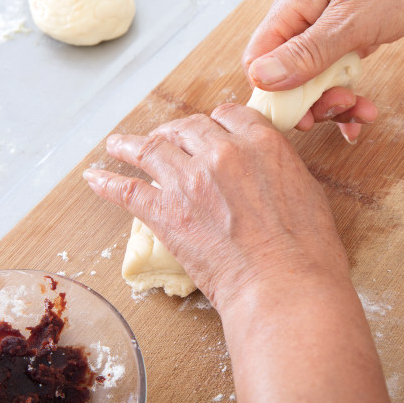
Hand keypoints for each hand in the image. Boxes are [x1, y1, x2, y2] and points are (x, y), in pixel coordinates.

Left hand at [82, 103, 349, 310]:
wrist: (284, 287)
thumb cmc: (306, 250)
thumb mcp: (306, 191)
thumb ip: (277, 168)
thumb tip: (264, 168)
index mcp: (261, 143)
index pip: (229, 115)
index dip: (215, 122)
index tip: (207, 130)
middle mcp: (222, 153)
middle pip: (188, 127)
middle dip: (174, 131)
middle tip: (164, 138)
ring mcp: (190, 181)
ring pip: (152, 149)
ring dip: (131, 146)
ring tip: (117, 146)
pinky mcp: (166, 213)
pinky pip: (129, 189)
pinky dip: (108, 182)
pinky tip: (96, 178)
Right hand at [242, 0, 403, 141]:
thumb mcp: (350, 23)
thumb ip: (305, 53)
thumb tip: (262, 77)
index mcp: (293, 6)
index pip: (258, 59)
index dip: (273, 93)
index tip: (299, 115)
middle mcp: (305, 18)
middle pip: (286, 76)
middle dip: (311, 101)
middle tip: (339, 108)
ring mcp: (328, 30)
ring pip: (314, 81)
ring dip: (334, 103)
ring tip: (362, 110)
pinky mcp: (350, 40)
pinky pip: (337, 77)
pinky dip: (348, 97)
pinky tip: (362, 113)